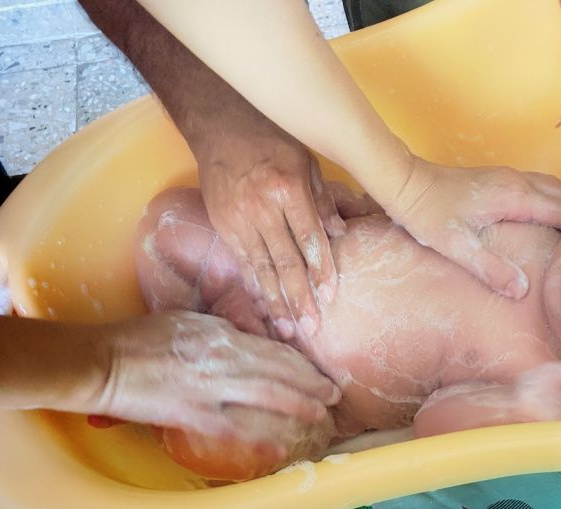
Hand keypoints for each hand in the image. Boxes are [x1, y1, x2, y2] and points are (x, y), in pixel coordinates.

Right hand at [91, 311, 339, 440]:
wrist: (104, 361)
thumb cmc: (140, 337)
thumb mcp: (187, 321)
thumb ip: (220, 332)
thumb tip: (244, 340)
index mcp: (222, 336)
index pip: (273, 349)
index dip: (301, 363)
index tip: (319, 372)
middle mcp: (224, 359)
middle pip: (279, 371)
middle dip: (311, 383)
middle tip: (334, 394)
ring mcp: (209, 387)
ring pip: (266, 394)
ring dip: (298, 403)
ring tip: (320, 413)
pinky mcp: (191, 412)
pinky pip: (232, 428)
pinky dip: (257, 438)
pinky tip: (279, 448)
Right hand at [191, 110, 346, 339]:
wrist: (220, 126)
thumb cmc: (272, 140)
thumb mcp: (307, 161)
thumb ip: (323, 199)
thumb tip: (340, 234)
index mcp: (287, 188)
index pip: (308, 238)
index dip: (320, 269)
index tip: (331, 295)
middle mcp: (261, 207)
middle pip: (285, 260)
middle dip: (300, 297)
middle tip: (312, 327)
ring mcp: (238, 218)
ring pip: (261, 268)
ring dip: (276, 301)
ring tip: (289, 329)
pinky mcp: (223, 224)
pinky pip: (242, 262)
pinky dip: (254, 286)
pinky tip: (264, 307)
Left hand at [385, 157, 560, 297]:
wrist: (405, 183)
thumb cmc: (428, 214)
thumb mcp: (457, 247)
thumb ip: (491, 268)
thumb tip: (522, 290)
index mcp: (515, 197)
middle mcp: (517, 181)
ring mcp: (508, 176)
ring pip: (554, 187)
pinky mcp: (498, 177)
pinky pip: (538, 186)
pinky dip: (551, 201)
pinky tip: (541, 223)